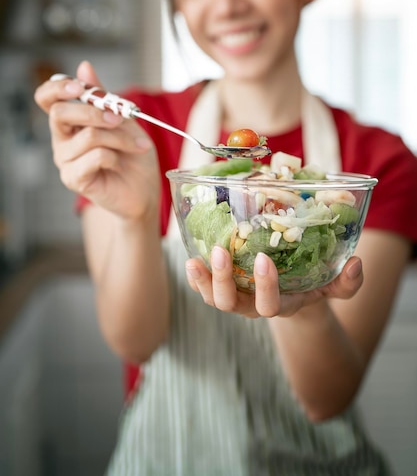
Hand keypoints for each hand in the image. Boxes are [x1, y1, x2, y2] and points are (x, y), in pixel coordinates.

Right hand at [34, 60, 160, 219]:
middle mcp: (62, 139)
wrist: (144, 190)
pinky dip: (115, 156)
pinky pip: (95, 157)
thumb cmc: (133, 155)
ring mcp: (66, 161)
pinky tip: (120, 163)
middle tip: (120, 118)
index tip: (80, 87)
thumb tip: (84, 66)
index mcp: (70, 121)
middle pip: (59, 113)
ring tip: (138, 145)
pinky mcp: (74, 179)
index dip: (58, 87)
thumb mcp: (123, 119)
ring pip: (88, 136)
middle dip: (94, 111)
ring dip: (119, 137)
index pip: (46, 98)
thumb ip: (103, 96)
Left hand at [185, 246, 362, 318]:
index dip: (265, 287)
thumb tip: (356, 264)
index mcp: (280, 305)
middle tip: (221, 251)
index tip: (264, 259)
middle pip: (231, 305)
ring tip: (195, 258)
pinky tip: (190, 257)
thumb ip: (347, 282)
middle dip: (223, 281)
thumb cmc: (313, 283)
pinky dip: (195, 276)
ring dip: (203, 279)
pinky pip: (202, 286)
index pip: (269, 305)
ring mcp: (235, 297)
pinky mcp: (221, 285)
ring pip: (213, 299)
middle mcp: (252, 305)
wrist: (294, 287)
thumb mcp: (333, 284)